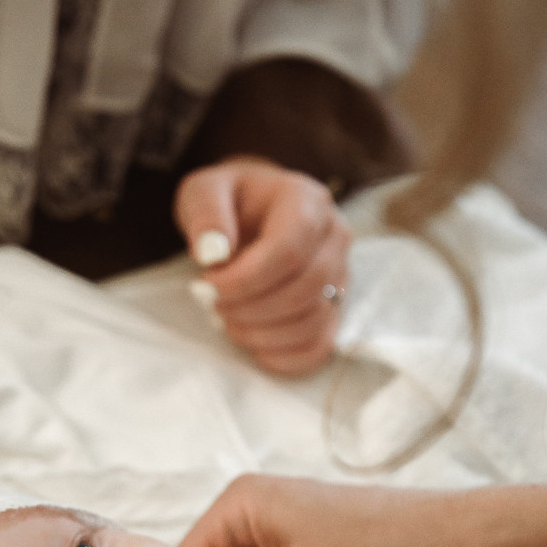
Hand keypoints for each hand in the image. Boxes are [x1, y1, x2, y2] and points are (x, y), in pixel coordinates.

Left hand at [174, 158, 350, 375]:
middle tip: (213, 305)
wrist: (252, 210)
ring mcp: (341, 275)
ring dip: (263, 334)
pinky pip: (319, 345)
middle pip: (305, 289)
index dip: (246, 279)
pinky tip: (252, 345)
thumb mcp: (206, 190)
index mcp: (306, 201)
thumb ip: (206, 213)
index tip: (207, 286)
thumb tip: (213, 253)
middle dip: (251, 308)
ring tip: (227, 321)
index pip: (289, 251)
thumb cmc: (230, 201)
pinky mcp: (334, 306)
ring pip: (313, 321)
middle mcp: (335, 237)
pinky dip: (284, 356)